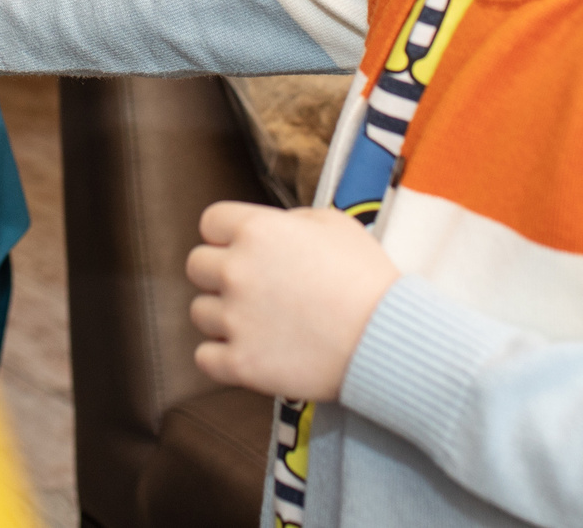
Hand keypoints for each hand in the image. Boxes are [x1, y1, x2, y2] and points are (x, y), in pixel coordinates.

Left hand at [186, 203, 398, 401]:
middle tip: (254, 288)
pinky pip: (204, 357)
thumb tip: (270, 229)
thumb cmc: (366, 277)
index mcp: (256, 230)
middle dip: (221, 274)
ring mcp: (234, 319)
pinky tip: (252, 351)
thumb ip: (291, 219)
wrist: (385, 337)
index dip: (228, 235)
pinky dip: (223, 357)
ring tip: (261, 323)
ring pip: (199, 312)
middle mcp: (236, 270)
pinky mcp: (240, 364)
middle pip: (197, 266)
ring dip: (224, 316)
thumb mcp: (335, 223)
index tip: (246, 250)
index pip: (210, 222)